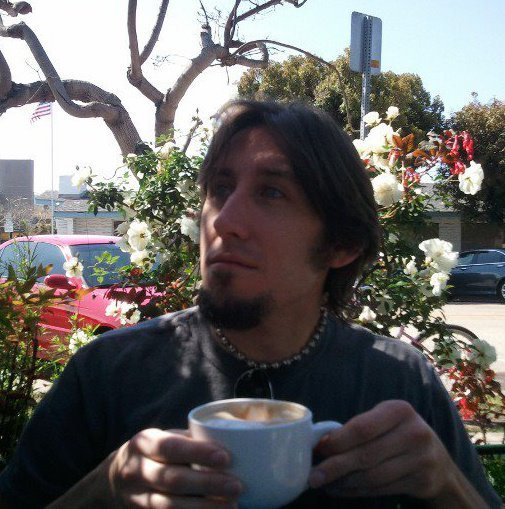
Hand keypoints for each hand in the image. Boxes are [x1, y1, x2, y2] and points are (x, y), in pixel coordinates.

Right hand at [102, 428, 242, 507]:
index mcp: (144, 443)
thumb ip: (189, 440)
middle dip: (207, 483)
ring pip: (170, 505)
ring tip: (232, 504)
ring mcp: (136, 497)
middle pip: (173, 479)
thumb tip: (228, 442)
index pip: (171, 447)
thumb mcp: (164, 437)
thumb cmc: (154, 452)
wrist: (116, 477)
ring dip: (204, 506)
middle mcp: (136, 470)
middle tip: (236, 486)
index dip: (198, 452)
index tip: (225, 457)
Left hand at [308, 400, 455, 499]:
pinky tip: (341, 490)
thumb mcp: (385, 420)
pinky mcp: (422, 482)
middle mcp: (414, 432)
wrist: (438, 461)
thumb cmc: (399, 433)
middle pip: (365, 455)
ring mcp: (421, 459)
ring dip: (343, 483)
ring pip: (372, 476)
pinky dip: (357, 491)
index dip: (338, 441)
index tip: (318, 450)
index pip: (362, 428)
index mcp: (399, 410)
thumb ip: (359, 427)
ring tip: (324, 484)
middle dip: (334, 467)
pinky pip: (381, 489)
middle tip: (312, 476)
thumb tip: (322, 443)